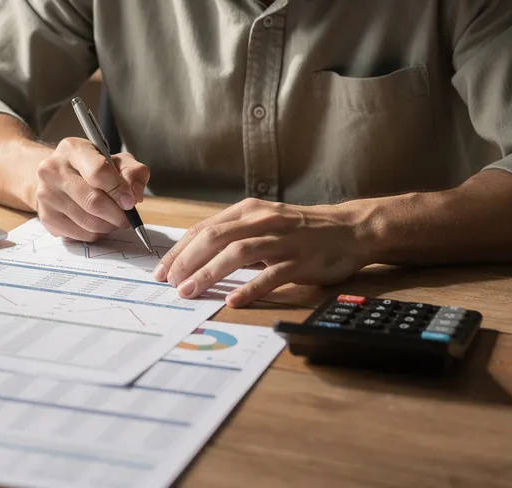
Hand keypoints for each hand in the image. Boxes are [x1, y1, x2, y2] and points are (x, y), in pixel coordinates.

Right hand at [33, 138, 149, 241]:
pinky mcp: (46, 217)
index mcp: (73, 149)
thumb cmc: (92, 168)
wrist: (58, 178)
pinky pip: (80, 235)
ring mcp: (46, 194)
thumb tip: (134, 194)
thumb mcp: (116, 161)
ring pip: (88, 222)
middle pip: (93, 201)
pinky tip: (96, 223)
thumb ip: (132, 172)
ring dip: (108, 226)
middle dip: (117, 214)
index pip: (99, 172)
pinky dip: (95, 234)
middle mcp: (53, 169)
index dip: (119, 190)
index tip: (130, 201)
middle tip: (126, 217)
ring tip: (112, 219)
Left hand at [155, 198, 373, 306]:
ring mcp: (282, 240)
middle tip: (170, 283)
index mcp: (248, 211)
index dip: (180, 250)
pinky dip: (250, 287)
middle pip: (214, 238)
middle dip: (186, 261)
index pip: (204, 228)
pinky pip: (271, 274)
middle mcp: (262, 221)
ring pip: (237, 253)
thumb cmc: (302, 230)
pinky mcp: (301, 260)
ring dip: (209, 273)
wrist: (350, 229)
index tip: (162, 270)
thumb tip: (197, 257)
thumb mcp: (264, 224)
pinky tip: (233, 300)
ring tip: (190, 291)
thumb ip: (235, 236)